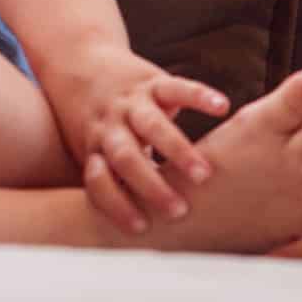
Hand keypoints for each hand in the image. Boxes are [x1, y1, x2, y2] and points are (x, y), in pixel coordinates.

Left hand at [46, 48, 225, 231]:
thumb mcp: (91, 152)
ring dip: (177, 150)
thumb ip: (114, 185)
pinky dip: (199, 95)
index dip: (114, 203)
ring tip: (205, 174)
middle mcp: (110, 125)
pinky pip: (176, 86)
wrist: (78, 63)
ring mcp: (131, 102)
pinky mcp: (152, 81)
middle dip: (149, 185)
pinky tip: (223, 107)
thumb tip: (141, 238)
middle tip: (178, 211)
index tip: (140, 227)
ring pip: (151, 124)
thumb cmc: (95, 123)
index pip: (99, 180)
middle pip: (125, 156)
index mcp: (95, 148)